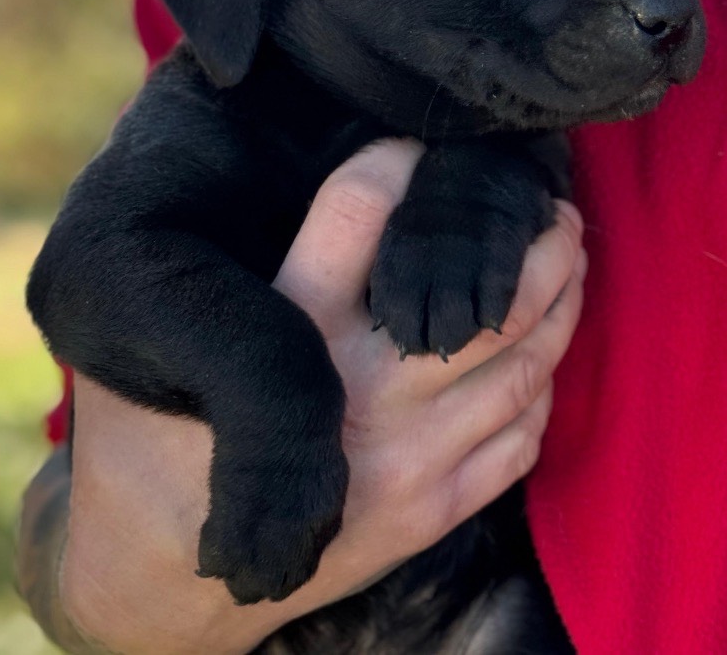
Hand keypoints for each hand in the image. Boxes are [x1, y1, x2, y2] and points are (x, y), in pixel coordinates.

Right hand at [17, 138, 585, 654]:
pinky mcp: (426, 515)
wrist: (162, 579)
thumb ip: (223, 280)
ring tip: (569, 265)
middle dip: (539, 248)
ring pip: (520, 369)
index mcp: (288, 334)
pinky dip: (542, 392)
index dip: (397, 163)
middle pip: (485, 302)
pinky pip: (518, 441)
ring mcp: (404, 462)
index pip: (357, 213)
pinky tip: (540, 360)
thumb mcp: (161, 346)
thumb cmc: (158, 440)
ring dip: (559, 308)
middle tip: (555, 212)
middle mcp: (358, 393)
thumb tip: (277, 184)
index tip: (423, 147)